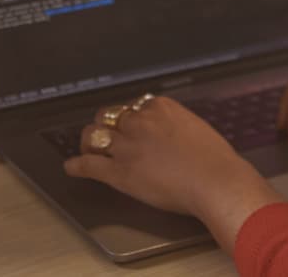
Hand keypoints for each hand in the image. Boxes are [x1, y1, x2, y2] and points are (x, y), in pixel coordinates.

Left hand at [64, 95, 282, 251]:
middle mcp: (139, 122)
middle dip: (106, 126)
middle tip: (106, 135)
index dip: (128, 117)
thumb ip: (176, 125)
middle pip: (109, 116)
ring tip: (87, 148)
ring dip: (89, 142)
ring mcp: (127, 146)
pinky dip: (76, 166)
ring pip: (94, 136)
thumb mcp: (196, 128)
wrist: (215, 181)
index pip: (132, 106)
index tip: (128, 125)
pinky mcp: (119, 172)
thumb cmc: (215, 160)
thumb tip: (171, 132)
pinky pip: (89, 165)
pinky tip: (72, 167)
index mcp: (160, 107)